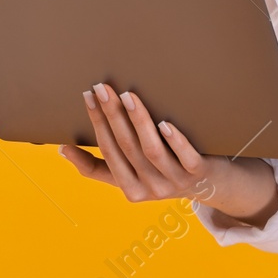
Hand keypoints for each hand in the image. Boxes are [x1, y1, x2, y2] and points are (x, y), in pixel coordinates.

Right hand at [57, 83, 277, 226]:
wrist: (214, 186)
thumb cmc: (165, 174)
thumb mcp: (131, 176)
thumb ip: (99, 167)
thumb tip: (63, 149)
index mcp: (130, 189)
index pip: (107, 152)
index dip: (96, 123)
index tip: (87, 96)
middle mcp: (151, 189)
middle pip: (126, 148)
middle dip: (111, 116)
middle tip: (102, 87)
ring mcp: (176, 182)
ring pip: (151, 151)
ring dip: (138, 122)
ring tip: (128, 95)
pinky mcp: (199, 173)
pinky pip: (185, 157)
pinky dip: (175, 140)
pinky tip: (165, 123)